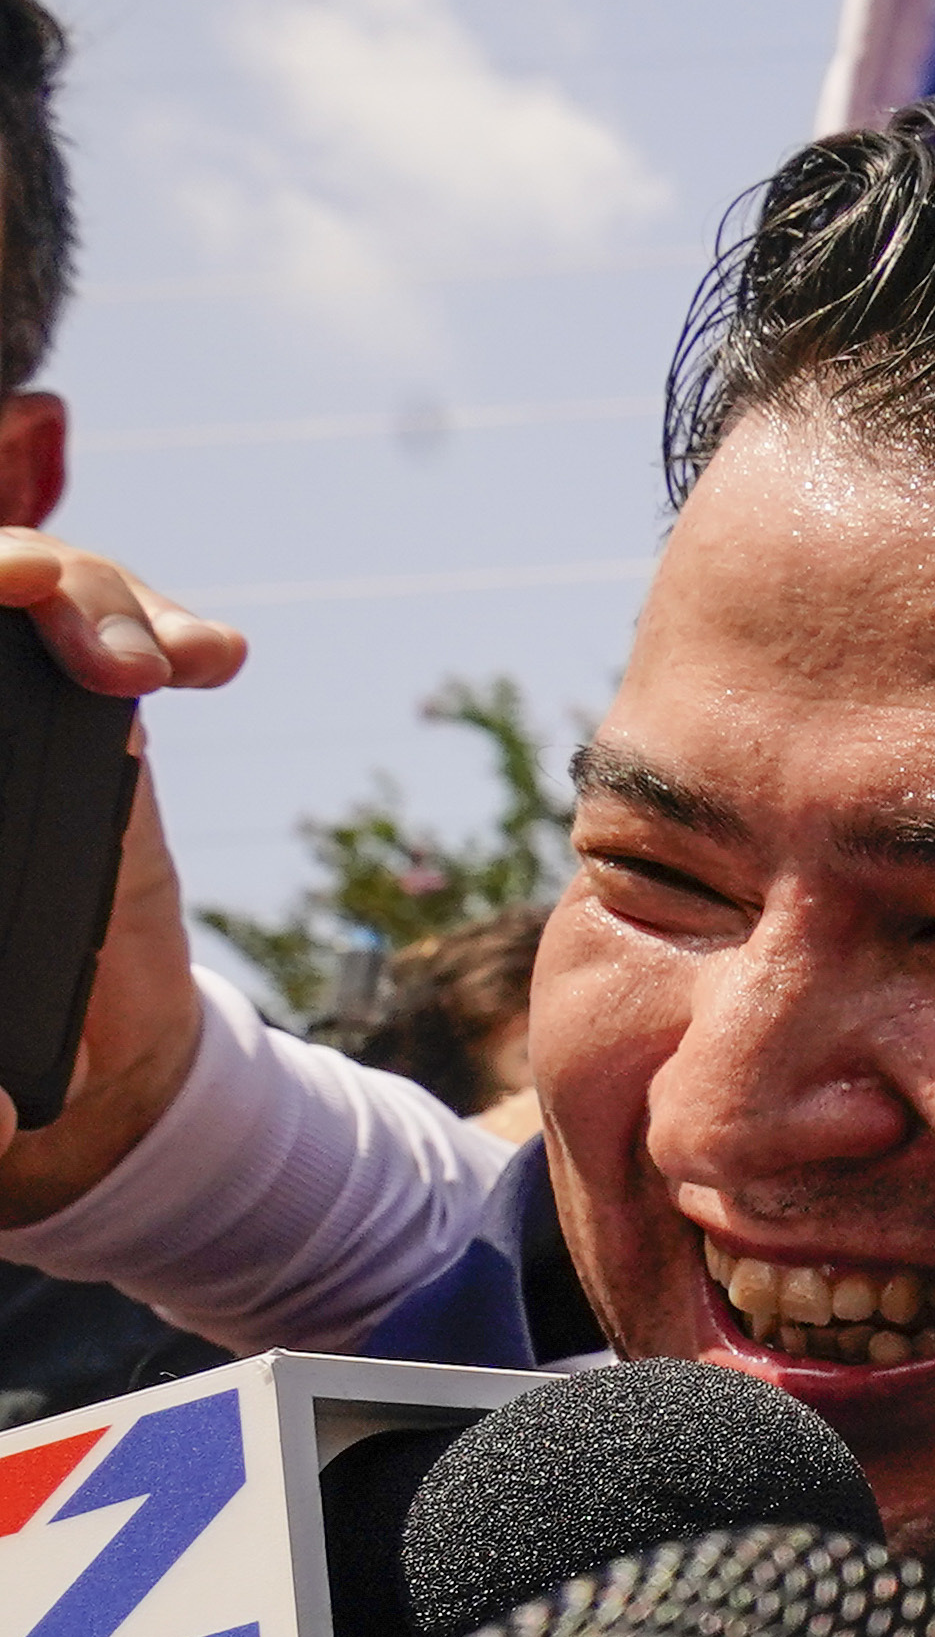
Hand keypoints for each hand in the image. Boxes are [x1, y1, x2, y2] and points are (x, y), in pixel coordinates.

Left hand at [0, 534, 241, 1206]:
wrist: (82, 1061)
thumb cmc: (2, 1057)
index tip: (5, 600)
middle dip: (7, 575)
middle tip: (68, 612)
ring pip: (24, 580)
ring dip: (96, 596)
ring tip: (162, 664)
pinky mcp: (78, 705)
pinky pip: (104, 617)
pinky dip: (158, 621)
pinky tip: (212, 660)